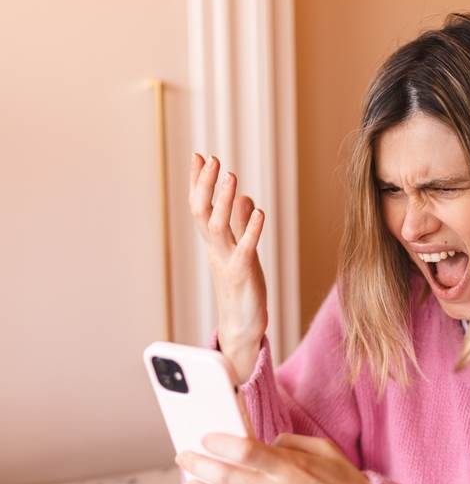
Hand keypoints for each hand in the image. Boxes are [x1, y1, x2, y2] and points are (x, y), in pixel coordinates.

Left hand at [175, 433, 374, 483]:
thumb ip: (291, 443)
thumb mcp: (326, 450)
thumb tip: (262, 443)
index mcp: (294, 469)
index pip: (247, 452)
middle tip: (184, 457)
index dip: (221, 443)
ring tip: (193, 483)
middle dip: (199, 466)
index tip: (205, 437)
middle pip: (228, 479)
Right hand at [188, 153, 267, 381]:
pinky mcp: (243, 275)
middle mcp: (216, 250)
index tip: (199, 156)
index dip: (198, 182)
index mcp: (214, 244)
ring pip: (217, 227)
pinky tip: (258, 211)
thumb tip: (243, 197)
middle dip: (204, 185)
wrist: (242, 327)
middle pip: (202, 212)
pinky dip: (250, 229)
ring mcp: (227, 262)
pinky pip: (245, 248)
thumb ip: (240, 225)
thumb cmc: (242, 289)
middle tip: (211, 158)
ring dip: (222, 200)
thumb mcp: (241, 250)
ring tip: (230, 175)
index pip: (200, 207)